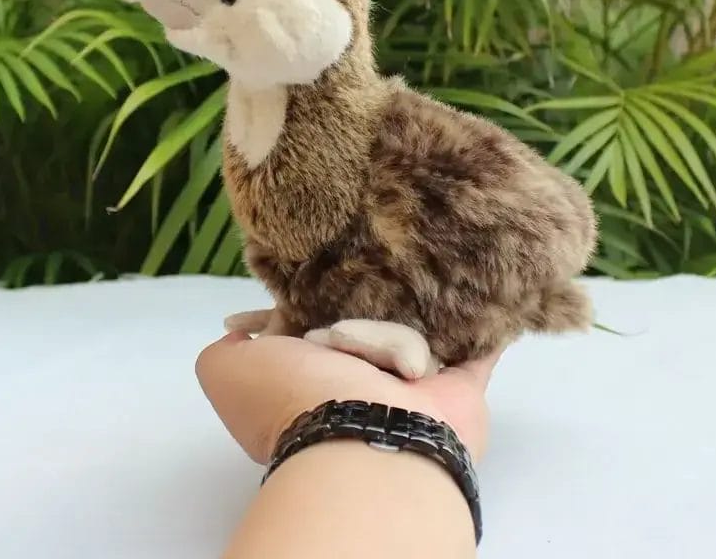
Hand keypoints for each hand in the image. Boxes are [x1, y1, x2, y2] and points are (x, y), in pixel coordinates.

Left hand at [195, 331, 501, 463]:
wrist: (363, 434)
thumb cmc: (296, 400)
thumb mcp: (229, 373)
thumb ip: (226, 351)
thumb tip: (242, 330)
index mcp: (314, 386)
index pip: (313, 330)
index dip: (306, 308)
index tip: (304, 280)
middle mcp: (364, 389)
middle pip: (367, 326)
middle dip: (362, 320)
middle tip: (354, 322)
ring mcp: (414, 392)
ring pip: (413, 330)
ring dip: (400, 339)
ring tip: (396, 362)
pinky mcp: (460, 391)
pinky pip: (476, 349)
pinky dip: (485, 333)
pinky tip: (489, 304)